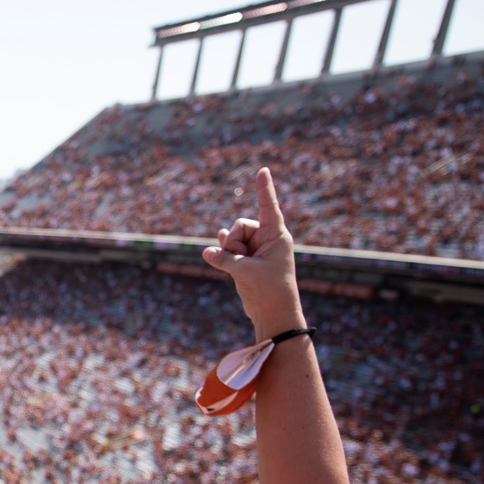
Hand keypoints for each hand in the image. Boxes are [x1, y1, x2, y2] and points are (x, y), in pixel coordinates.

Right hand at [201, 167, 303, 340]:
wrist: (273, 313)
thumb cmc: (269, 290)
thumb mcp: (245, 272)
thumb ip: (224, 259)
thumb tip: (206, 252)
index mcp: (276, 235)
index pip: (268, 206)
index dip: (264, 188)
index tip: (263, 170)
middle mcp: (267, 239)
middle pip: (240, 226)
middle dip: (234, 242)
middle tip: (242, 261)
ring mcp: (256, 249)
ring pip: (231, 239)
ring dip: (229, 250)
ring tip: (238, 268)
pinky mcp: (246, 261)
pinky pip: (228, 248)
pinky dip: (223, 250)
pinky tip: (213, 249)